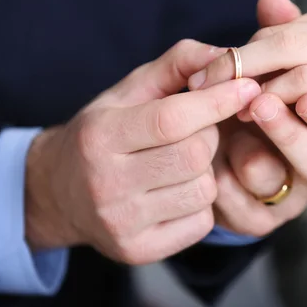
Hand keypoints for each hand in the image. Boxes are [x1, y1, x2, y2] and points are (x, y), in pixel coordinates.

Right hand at [25, 40, 260, 263]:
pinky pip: (202, 222)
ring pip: (203, 190)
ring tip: (182, 163)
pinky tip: (178, 191)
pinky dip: (201, 203)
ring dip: (206, 171)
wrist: (58, 192)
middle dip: (209, 136)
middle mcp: (105, 183)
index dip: (217, 101)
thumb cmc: (104, 132)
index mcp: (100, 136)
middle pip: (194, 155)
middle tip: (198, 131)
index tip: (248, 86)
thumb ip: (177, 64)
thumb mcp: (129, 90)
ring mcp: (121, 222)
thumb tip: (226, 56)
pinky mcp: (138, 250)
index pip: (171, 119)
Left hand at [189, 0, 306, 193]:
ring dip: (243, 80)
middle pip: (273, 34)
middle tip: (195, 87)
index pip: (279, 27)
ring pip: (283, 53)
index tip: (211, 77)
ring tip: (215, 105)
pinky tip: (256, 117)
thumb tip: (268, 8)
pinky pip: (305, 83)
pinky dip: (274, 99)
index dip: (241, 53)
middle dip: (229, 62)